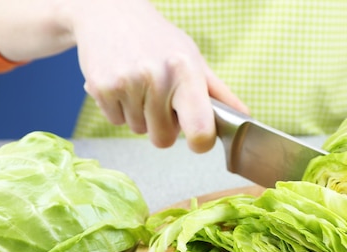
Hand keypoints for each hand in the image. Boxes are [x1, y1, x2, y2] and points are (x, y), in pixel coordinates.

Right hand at [69, 0, 247, 151]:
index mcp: (186, 72)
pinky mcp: (101, 88)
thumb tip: (245, 117)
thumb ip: (219, 93)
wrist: (109, 12)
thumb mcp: (193, 59)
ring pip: (138, 131)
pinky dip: (119, 109)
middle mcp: (156, 78)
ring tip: (140, 86)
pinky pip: (115, 121)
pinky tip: (122, 83)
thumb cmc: (158, 39)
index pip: (200, 130)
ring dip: (140, 115)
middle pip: (163, 140)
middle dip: (163, 127)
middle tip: (161, 100)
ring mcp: (126, 83)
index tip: (198, 139)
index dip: (201, 143)